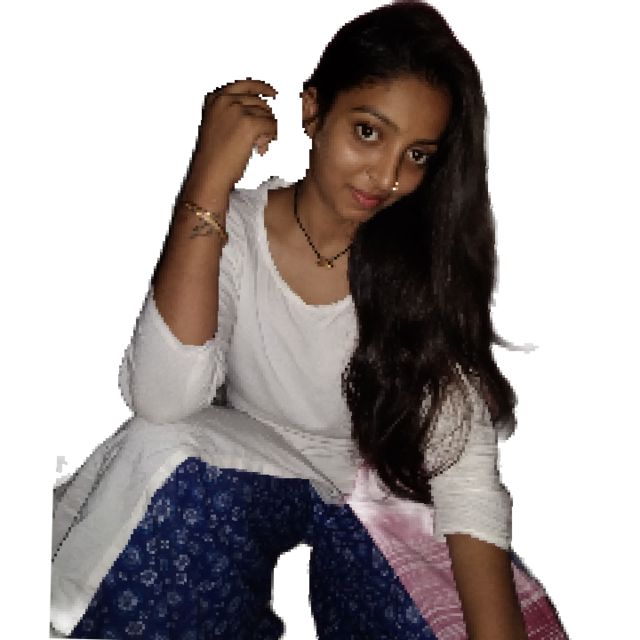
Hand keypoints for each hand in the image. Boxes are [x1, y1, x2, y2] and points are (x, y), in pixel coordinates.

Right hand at [184, 78, 279, 200]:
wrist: (210, 173)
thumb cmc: (214, 156)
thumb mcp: (217, 126)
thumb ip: (234, 114)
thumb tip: (262, 115)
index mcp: (216, 98)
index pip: (244, 83)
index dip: (262, 87)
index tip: (274, 92)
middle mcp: (226, 100)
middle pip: (260, 100)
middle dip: (269, 115)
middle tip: (270, 132)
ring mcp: (238, 110)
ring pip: (267, 114)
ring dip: (270, 129)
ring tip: (262, 145)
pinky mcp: (250, 124)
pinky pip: (272, 125)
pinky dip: (275, 134)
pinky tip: (268, 145)